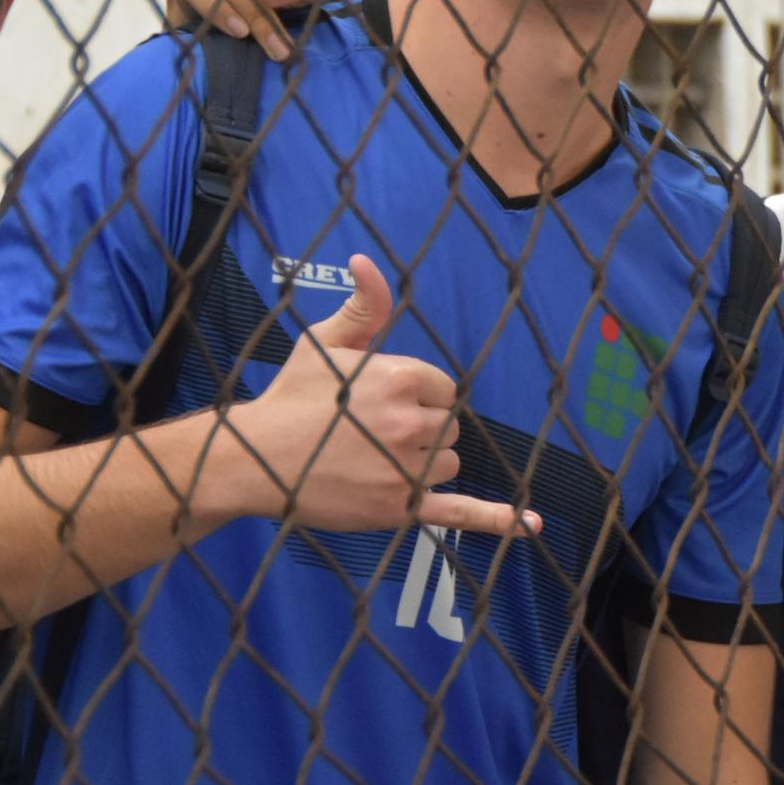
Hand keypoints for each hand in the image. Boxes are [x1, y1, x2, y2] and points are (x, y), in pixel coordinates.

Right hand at [233, 254, 527, 537]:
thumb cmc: (290, 397)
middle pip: (449, 426)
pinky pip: (459, 512)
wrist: (252, 459)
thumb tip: (368, 261)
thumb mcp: (324, 342)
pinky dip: (497, 520)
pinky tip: (531, 523)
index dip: (417, 395)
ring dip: (425, 463)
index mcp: (401, 377)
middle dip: (422, 428)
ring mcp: (406, 469)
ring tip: (373, 459)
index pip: (443, 388)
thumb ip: (363, 306)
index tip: (379, 402)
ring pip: (449, 463)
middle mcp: (411, 422)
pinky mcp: (399, 508)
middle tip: (371, 432)